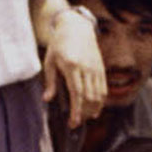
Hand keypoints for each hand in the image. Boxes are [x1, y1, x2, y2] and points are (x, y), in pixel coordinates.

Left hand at [43, 8, 106, 128]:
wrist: (76, 27)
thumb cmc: (59, 44)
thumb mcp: (49, 61)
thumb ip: (50, 82)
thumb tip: (47, 99)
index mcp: (71, 66)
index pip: (76, 93)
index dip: (76, 110)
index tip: (74, 122)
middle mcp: (86, 68)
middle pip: (89, 97)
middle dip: (84, 114)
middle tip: (76, 124)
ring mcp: (95, 68)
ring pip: (99, 95)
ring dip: (93, 110)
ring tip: (85, 118)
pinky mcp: (101, 68)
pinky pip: (103, 89)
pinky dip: (100, 102)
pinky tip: (95, 109)